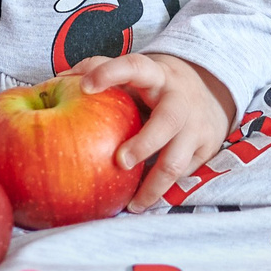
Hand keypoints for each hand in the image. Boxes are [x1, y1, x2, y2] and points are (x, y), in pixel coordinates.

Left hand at [72, 52, 236, 211]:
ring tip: (132, 204)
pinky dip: (162, 192)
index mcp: (157, 76)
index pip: (135, 66)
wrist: (209, 93)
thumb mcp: (136, 74)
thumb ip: (102, 72)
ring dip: (153, 186)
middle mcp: (180, 100)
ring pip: (177, 161)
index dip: (110, 73)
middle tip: (120, 161)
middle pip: (168, 121)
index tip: (84, 86)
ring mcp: (196, 127)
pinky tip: (143, 202)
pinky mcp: (206, 149)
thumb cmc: (155, 88)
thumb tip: (61, 78)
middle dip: (144, 143)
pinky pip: (182, 176)